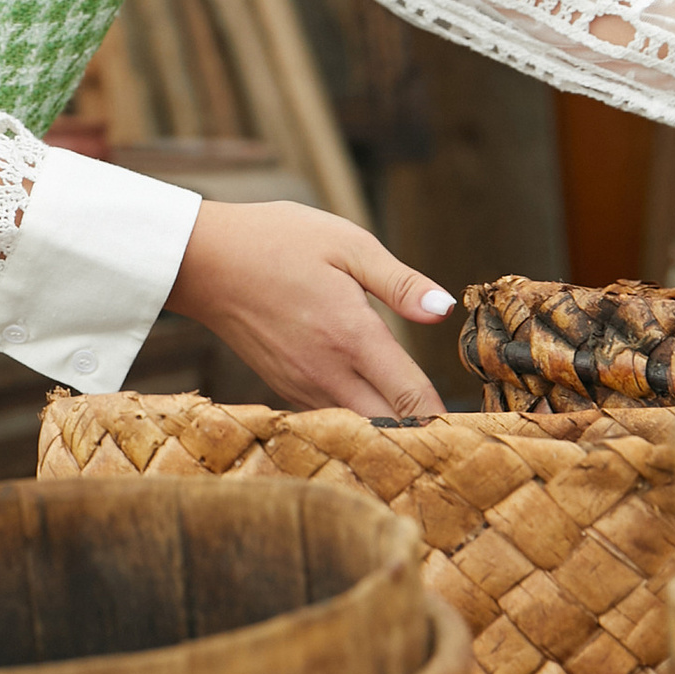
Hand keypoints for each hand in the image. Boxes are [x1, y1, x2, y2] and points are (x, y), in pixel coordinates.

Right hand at [172, 199, 453, 417]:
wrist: (202, 260)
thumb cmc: (277, 241)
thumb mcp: (346, 243)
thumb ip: (400, 282)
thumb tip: (446, 310)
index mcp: (352, 336)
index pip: (412, 400)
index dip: (446, 418)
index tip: (472, 423)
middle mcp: (327, 372)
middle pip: (389, 430)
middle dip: (422, 432)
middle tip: (454, 425)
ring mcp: (301, 385)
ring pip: (358, 430)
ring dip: (389, 429)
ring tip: (420, 421)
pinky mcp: (284, 387)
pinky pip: (330, 417)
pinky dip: (357, 419)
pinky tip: (372, 402)